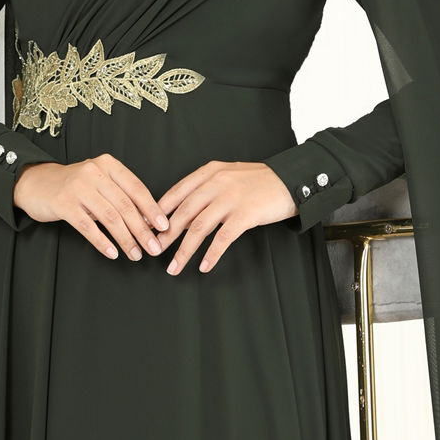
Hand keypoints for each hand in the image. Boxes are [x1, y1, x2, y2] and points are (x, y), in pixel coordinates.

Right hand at [13, 154, 169, 261]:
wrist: (36, 182)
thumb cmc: (74, 185)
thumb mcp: (99, 181)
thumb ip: (120, 194)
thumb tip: (147, 220)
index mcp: (108, 164)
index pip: (136, 188)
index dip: (152, 209)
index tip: (164, 227)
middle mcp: (94, 172)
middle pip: (125, 205)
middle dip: (142, 230)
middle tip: (153, 248)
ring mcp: (78, 187)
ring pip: (109, 217)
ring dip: (125, 239)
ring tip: (135, 254)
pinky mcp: (63, 203)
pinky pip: (88, 227)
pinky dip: (102, 242)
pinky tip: (112, 253)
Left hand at [154, 160, 296, 275]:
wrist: (291, 179)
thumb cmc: (260, 181)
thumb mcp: (229, 176)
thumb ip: (206, 190)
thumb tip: (184, 217)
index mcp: (210, 172)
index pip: (177, 192)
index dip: (160, 211)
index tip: (147, 226)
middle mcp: (217, 182)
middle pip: (183, 212)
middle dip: (166, 234)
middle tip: (154, 250)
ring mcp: (231, 198)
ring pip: (199, 228)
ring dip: (184, 250)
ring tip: (175, 267)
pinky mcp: (246, 214)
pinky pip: (223, 238)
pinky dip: (211, 254)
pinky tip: (204, 266)